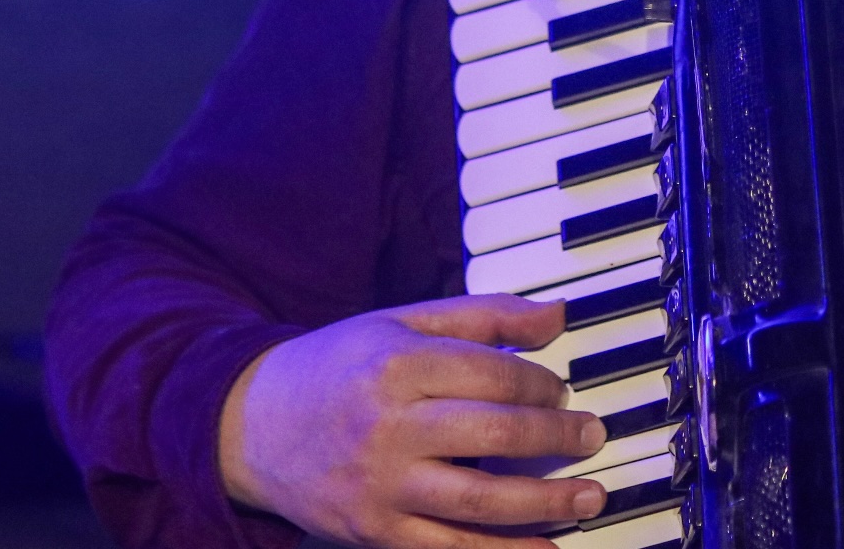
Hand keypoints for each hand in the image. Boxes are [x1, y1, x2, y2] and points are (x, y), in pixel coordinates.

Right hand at [218, 294, 606, 548]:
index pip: (495, 375)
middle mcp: (390, 426)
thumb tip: (558, 316)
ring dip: (546, 502)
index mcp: (398, 364)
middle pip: (495, 434)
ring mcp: (381, 485)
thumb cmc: (339, 367)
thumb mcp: (403, 322)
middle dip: (557, 438)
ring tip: (590, 497)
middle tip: (592, 437)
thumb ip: (483, 316)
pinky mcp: (373, 531)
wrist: (250, 426)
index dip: (543, 384)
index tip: (563, 390)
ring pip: (479, 499)